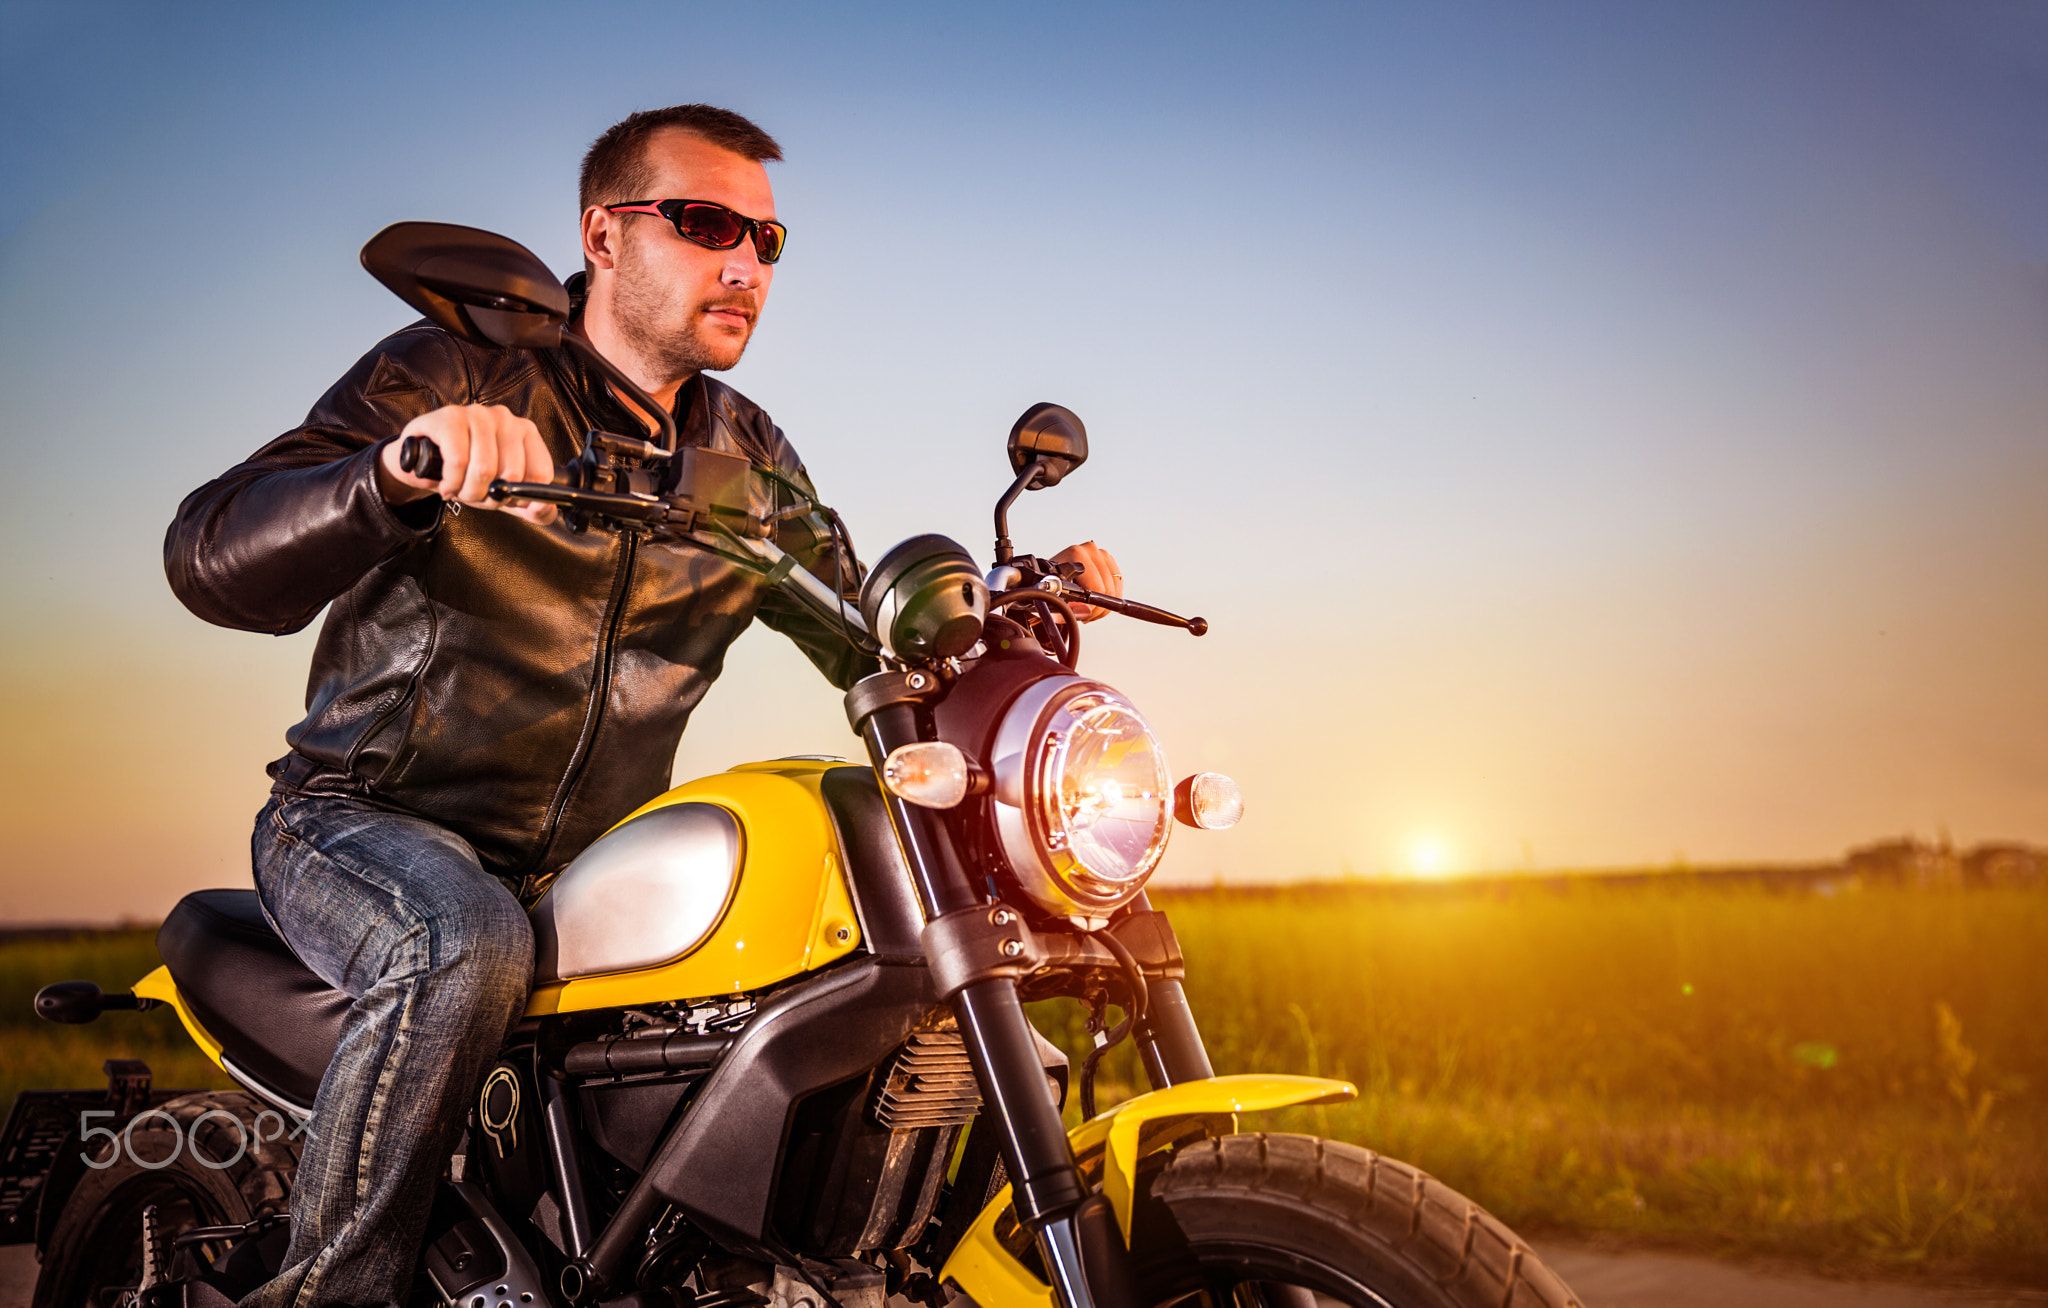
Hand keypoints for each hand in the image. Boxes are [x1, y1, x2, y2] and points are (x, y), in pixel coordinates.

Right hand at [377, 404, 557, 525]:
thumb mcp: (508, 497)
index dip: (521, 497)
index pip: (540, 473)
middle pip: (511, 474)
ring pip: (484, 469)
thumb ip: (536, 509)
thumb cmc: (472, 475)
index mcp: (527, 432)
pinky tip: (446, 484)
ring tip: (459, 490)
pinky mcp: (450, 417)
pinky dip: (451, 482)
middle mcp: (506, 418)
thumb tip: (542, 505)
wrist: (426, 463)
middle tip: (475, 496)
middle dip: (490, 498)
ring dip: (468, 493)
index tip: (504, 499)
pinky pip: (457, 461)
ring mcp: (478, 414)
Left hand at [1052, 540, 1121, 621]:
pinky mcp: (1109, 561)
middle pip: (1108, 589)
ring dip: (1104, 605)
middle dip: (1098, 608)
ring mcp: (1101, 554)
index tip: (1083, 614)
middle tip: (1085, 614)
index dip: (1092, 606)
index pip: (1097, 587)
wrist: (1048, 577)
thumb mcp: (1054, 601)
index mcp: (1076, 554)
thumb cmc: (1050, 588)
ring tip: (1089, 608)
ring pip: (1115, 589)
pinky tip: (1096, 600)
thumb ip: (1069, 609)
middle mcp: (1090, 550)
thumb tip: (1087, 611)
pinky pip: (1119, 585)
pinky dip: (1110, 597)